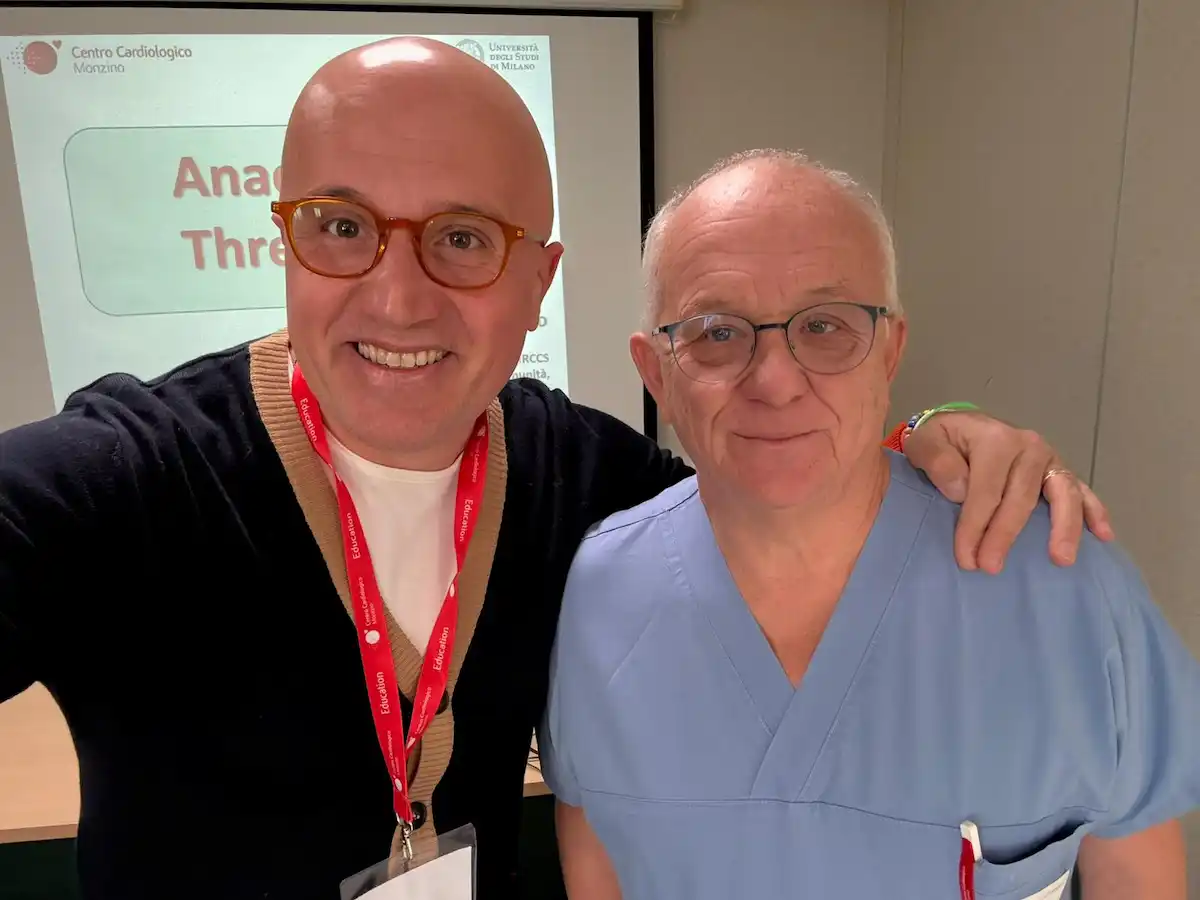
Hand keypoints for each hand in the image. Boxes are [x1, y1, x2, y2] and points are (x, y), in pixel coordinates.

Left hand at [903, 411, 1113, 572]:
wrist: (960, 428)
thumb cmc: (941, 440)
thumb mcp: (924, 442)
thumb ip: (937, 461)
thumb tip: (960, 490)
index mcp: (995, 438)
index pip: (986, 489)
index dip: (975, 525)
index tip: (966, 558)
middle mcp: (1028, 445)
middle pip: (1020, 497)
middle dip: (1005, 535)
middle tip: (990, 567)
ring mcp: (1049, 458)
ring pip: (1062, 494)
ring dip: (1063, 528)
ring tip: (1061, 559)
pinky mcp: (1059, 471)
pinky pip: (1082, 491)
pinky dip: (1095, 512)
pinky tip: (1103, 536)